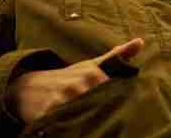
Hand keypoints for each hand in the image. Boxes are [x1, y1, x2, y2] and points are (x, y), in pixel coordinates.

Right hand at [7, 38, 143, 123]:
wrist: (28, 86)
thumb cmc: (67, 76)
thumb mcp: (92, 64)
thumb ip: (117, 55)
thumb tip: (141, 41)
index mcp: (93, 75)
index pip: (115, 94)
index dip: (121, 103)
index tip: (127, 110)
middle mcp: (79, 87)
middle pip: (102, 107)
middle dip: (108, 114)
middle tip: (115, 121)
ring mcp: (63, 101)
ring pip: (86, 118)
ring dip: (92, 123)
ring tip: (98, 126)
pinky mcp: (49, 114)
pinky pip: (65, 125)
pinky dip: (72, 128)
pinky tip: (78, 130)